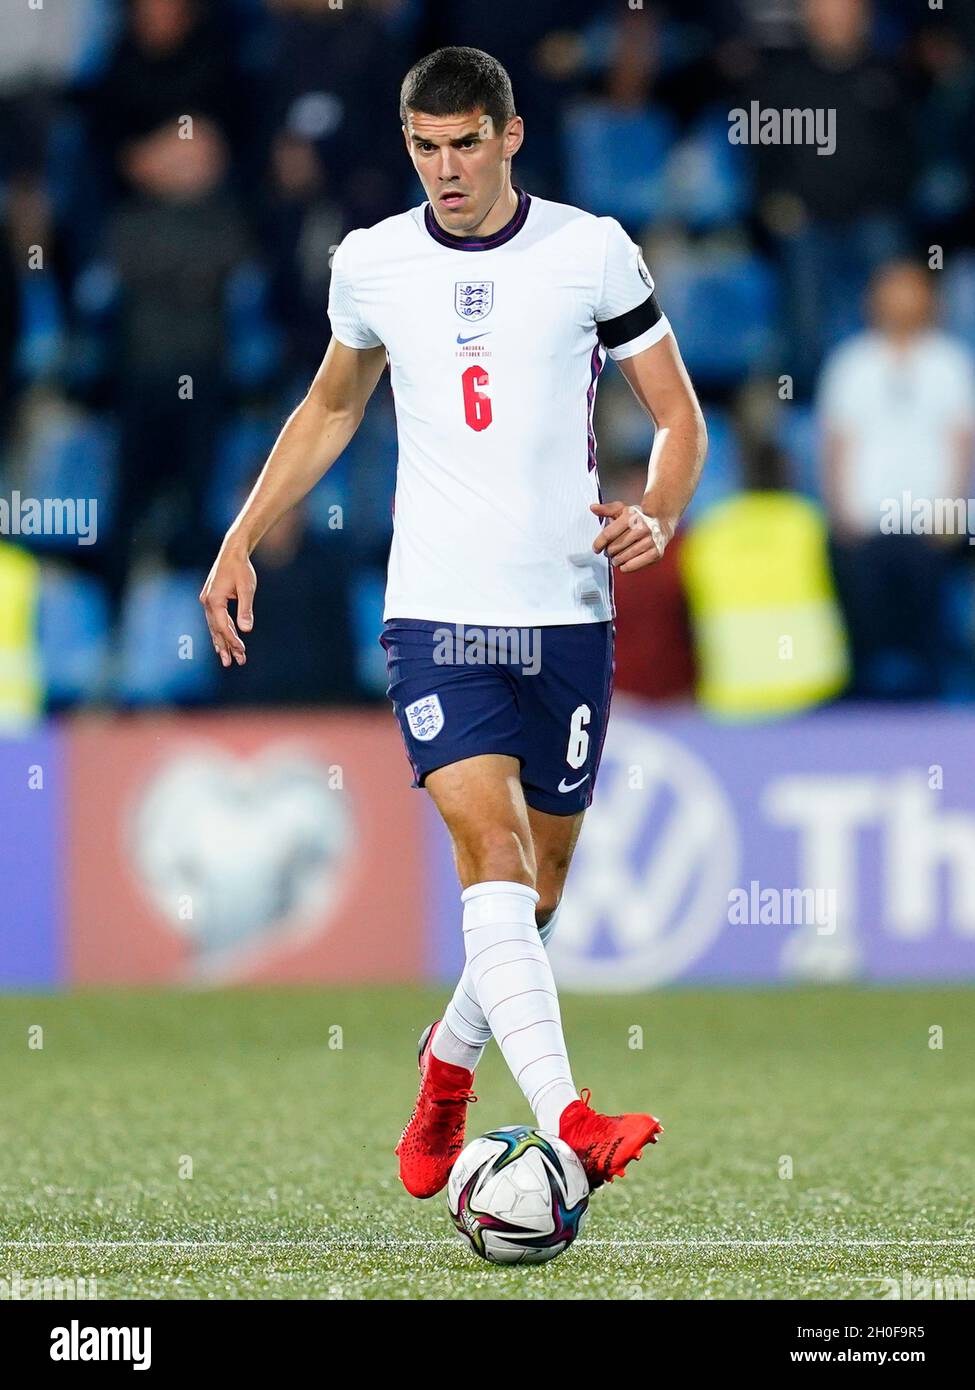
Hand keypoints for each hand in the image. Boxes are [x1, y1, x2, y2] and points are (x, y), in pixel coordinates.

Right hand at [199, 540, 256, 667]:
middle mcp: (207, 602)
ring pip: (214, 627)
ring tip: (228, 659)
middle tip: (232, 663)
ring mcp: (207, 601)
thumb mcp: (247, 588)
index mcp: (214, 600)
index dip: (232, 640)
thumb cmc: (241, 569)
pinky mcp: (211, 600)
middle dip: (225, 647)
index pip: (223, 626)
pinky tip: (225, 642)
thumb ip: (245, 609)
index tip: (242, 652)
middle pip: (216, 630)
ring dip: (222, 642)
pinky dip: (221, 632)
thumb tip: (246, 629)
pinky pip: (215, 620)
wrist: (233, 553)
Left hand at [590, 501, 670, 571]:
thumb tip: (593, 508)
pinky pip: (635, 565)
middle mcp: (642, 528)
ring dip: (616, 560)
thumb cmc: (639, 517)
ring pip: (623, 557)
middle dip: (609, 551)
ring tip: (616, 558)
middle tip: (610, 551)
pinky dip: (626, 567)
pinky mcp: (656, 552)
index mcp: (632, 517)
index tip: (596, 548)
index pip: (608, 534)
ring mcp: (650, 541)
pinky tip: (624, 564)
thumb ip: (607, 509)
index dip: (599, 543)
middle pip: (614, 547)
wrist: (662, 522)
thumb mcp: (623, 510)